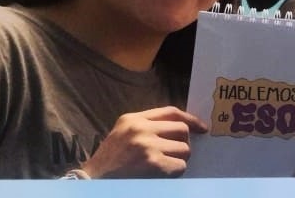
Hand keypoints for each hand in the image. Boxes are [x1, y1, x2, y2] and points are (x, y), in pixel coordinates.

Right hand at [81, 106, 206, 178]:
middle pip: (182, 130)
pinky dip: (175, 173)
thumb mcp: (123, 135)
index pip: (171, 112)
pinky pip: (179, 166)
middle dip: (183, 144)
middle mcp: (140, 128)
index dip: (190, 119)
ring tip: (163, 167)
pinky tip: (161, 176)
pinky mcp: (152, 163)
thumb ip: (148, 128)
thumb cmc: (109, 163)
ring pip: (184, 149)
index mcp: (132, 119)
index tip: (201, 128)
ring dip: (178, 161)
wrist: (92, 182)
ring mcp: (147, 145)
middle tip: (174, 155)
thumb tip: (182, 129)